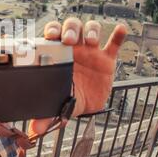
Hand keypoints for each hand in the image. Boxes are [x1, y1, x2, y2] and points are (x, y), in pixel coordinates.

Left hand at [29, 17, 127, 135]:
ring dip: (91, 31)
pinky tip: (121, 29)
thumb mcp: (58, 103)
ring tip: (91, 41)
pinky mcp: (106, 59)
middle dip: (71, 29)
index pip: (53, 34)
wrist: (87, 104)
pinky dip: (118, 36)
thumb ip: (47, 114)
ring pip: (92, 30)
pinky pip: (114, 44)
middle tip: (69, 39)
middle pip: (72, 27)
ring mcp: (91, 52)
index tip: (52, 36)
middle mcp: (74, 48)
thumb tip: (36, 129)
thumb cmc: (69, 96)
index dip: (53, 30)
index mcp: (58, 53)